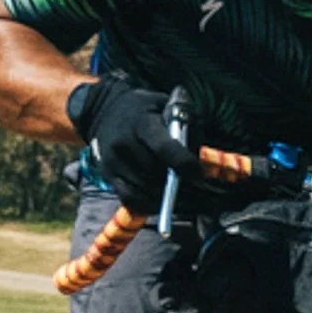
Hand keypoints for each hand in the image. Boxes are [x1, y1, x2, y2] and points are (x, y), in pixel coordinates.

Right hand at [66, 76, 196, 210]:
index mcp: (141, 123)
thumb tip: (200, 162)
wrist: (106, 110)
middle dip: (183, 188)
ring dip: (171, 201)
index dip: (183, 164)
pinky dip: (152, 207)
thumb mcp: (168, 106)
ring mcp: (113, 162)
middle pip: (156, 174)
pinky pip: (132, 200)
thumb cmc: (146, 110)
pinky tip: (167, 205)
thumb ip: (186, 128)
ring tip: (193, 203)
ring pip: (146, 192)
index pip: (163, 148)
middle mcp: (124, 144)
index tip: (200, 174)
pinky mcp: (109, 176)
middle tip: (205, 196)